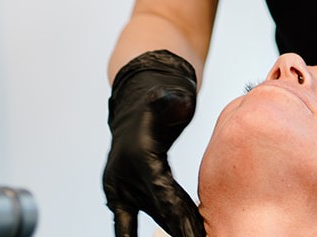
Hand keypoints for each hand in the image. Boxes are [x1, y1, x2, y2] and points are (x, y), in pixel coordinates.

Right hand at [103, 50, 204, 236]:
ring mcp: (121, 186)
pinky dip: (161, 225)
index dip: (180, 216)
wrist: (137, 100)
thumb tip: (169, 99)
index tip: (195, 234)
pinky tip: (182, 233)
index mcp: (138, 156)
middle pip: (158, 212)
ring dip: (173, 229)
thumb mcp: (168, 94)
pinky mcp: (123, 192)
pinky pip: (138, 217)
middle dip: (179, 230)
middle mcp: (124, 175)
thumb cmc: (159, 97)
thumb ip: (171, 100)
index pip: (163, 193)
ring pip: (152, 216)